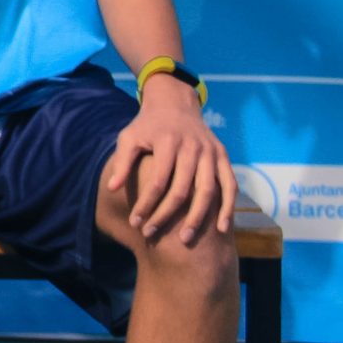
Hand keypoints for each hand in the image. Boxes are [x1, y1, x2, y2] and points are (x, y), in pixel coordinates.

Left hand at [105, 84, 233, 244]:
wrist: (175, 103)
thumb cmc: (148, 125)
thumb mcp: (130, 136)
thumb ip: (123, 162)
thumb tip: (112, 188)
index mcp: (167, 142)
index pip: (157, 181)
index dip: (146, 204)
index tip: (135, 222)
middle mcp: (192, 148)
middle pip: (182, 190)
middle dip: (167, 215)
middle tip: (154, 235)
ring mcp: (210, 153)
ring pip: (208, 191)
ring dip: (198, 217)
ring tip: (186, 239)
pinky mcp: (223, 157)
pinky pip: (230, 186)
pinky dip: (228, 207)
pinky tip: (221, 227)